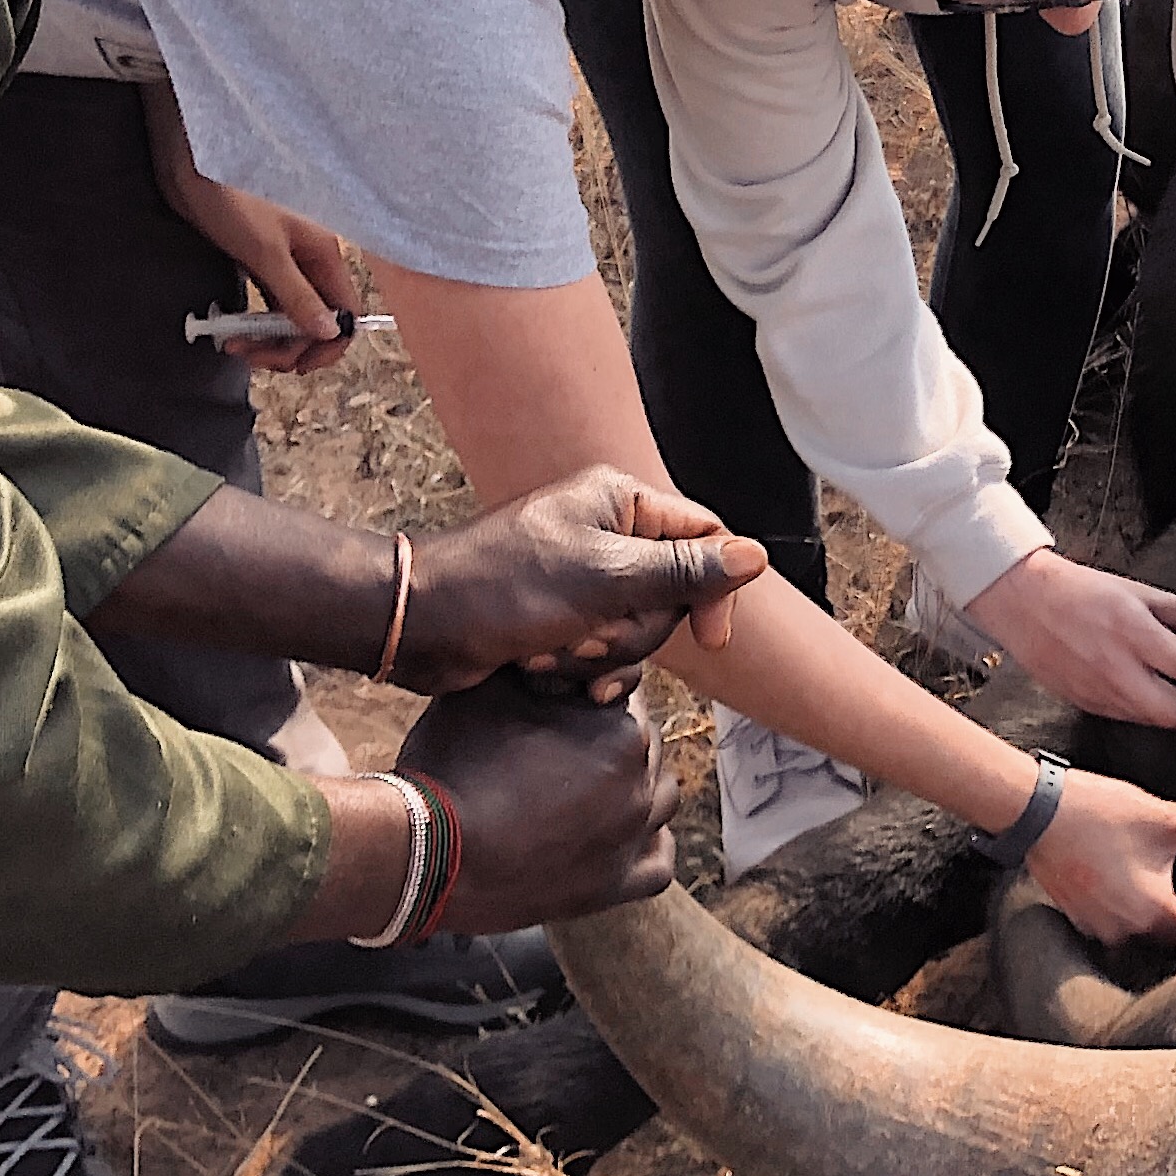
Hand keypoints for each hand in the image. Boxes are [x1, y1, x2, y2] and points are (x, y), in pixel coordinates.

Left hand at [144, 80, 361, 372]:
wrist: (191, 164)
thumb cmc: (229, 197)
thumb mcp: (265, 253)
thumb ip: (298, 296)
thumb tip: (329, 332)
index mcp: (325, 254)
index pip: (345, 315)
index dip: (326, 346)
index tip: (293, 363)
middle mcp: (313, 260)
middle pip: (319, 321)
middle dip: (291, 347)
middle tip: (253, 356)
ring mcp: (287, 262)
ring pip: (293, 316)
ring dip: (270, 339)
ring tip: (236, 344)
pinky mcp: (261, 262)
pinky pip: (271, 303)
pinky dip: (257, 323)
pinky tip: (234, 330)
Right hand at [396, 683, 679, 925]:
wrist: (426, 849)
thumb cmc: (453, 760)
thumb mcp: (491, 688)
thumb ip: (540, 661)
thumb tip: (559, 644)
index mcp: (621, 729)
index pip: (625, 692)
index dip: (589, 689)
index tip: (557, 701)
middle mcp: (640, 782)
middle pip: (643, 743)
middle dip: (608, 737)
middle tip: (559, 745)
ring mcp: (633, 838)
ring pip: (660, 798)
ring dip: (633, 787)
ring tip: (583, 788)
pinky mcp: (616, 885)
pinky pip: (659, 861)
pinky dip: (645, 844)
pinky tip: (616, 834)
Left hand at [402, 466, 767, 692]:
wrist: (420, 627)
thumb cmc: (503, 590)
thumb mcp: (604, 581)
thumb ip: (684, 571)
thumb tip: (755, 557)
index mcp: (620, 501)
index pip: (704, 541)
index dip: (712, 593)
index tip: (710, 641)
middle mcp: (607, 533)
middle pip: (672, 597)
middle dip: (631, 632)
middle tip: (585, 633)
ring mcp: (584, 577)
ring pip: (638, 632)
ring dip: (597, 656)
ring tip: (550, 650)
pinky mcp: (562, 617)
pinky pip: (603, 652)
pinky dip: (579, 671)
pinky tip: (546, 674)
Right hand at [962, 549, 1175, 729]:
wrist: (1023, 601)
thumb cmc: (1080, 590)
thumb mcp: (1139, 591)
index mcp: (1135, 633)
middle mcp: (1118, 669)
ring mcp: (1099, 693)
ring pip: (1153, 722)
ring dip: (1174, 713)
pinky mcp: (1085, 704)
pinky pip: (1127, 718)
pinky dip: (1145, 710)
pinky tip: (1147, 691)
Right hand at [1027, 770, 1175, 948]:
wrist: (1034, 809)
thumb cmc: (1100, 815)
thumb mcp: (1166, 819)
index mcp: (1153, 916)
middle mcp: (1125, 933)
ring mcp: (1098, 927)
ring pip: (1147, 926)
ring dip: (1165, 904)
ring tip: (1172, 869)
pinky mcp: (1079, 915)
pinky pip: (1119, 919)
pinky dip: (1135, 902)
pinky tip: (1135, 869)